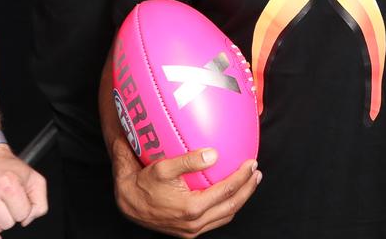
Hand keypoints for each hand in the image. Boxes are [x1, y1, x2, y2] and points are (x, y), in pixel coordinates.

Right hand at [0, 145, 47, 237]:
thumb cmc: (8, 168)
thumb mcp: (34, 179)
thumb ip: (40, 202)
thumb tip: (26, 220)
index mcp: (8, 184)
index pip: (22, 214)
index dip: (24, 209)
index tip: (19, 200)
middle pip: (6, 224)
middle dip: (10, 216)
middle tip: (5, 203)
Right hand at [111, 139, 260, 238]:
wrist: (128, 203)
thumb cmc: (144, 182)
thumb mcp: (163, 167)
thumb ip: (189, 160)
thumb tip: (214, 153)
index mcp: (192, 208)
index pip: (227, 192)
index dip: (242, 177)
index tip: (252, 163)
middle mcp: (194, 223)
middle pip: (232, 206)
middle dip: (248, 189)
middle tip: (256, 173)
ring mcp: (192, 230)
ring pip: (225, 216)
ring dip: (240, 199)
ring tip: (249, 182)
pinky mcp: (189, 231)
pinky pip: (215, 220)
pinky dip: (226, 207)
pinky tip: (229, 194)